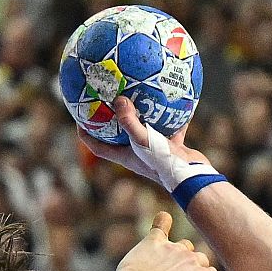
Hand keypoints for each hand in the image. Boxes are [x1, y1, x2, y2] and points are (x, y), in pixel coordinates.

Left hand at [76, 97, 208, 187]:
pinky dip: (172, 115)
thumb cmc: (163, 162)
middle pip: (118, 135)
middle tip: (107, 97)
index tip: (80, 116)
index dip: (86, 133)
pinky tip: (176, 98)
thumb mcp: (143, 140)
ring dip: (142, 113)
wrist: (191, 177)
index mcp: (124, 155)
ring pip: (145, 128)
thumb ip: (130, 121)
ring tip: (139, 93)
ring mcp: (154, 150)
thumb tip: (118, 100)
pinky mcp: (171, 147)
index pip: (97, 145)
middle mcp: (137, 153)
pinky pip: (170, 127)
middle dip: (112, 118)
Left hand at [115, 212, 218, 270]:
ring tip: (166, 266)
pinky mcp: (155, 241)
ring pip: (184, 245)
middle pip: (200, 259)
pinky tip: (163, 220)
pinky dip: (163, 222)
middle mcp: (192, 259)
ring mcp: (174, 248)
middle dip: (193, 269)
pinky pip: (161, 224)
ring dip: (179, 253)